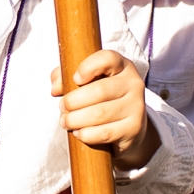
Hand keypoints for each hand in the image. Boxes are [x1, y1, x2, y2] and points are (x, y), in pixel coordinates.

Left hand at [53, 48, 155, 166]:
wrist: (128, 126)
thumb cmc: (102, 99)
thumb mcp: (86, 82)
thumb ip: (66, 77)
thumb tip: (56, 88)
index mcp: (122, 66)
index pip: (108, 59)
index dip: (88, 67)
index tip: (75, 79)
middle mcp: (133, 84)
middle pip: (99, 90)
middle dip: (73, 101)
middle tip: (62, 106)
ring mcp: (136, 106)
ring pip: (100, 114)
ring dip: (76, 120)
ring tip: (66, 122)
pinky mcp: (134, 128)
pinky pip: (104, 133)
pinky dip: (86, 134)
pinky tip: (79, 133)